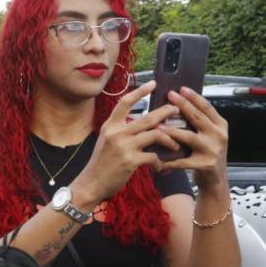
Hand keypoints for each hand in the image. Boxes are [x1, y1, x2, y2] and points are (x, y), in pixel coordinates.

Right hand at [74, 80, 181, 202]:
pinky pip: (153, 156)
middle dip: (166, 112)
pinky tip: (159, 166)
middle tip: (176, 110)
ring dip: (170, 139)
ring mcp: (123, 146)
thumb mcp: (106, 141)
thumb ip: (121, 131)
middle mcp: (116, 133)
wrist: (91, 183)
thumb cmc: (101, 163)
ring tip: (175, 143)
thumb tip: (144, 125)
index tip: (153, 83)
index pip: (125, 102)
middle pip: (148, 118)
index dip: (140, 91)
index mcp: (110, 126)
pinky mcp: (130, 161)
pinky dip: (159, 161)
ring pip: (155, 135)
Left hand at [158, 87, 228, 191]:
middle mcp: (219, 135)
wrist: (215, 180)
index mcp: (220, 125)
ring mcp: (213, 150)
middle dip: (182, 106)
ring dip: (172, 131)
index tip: (180, 88)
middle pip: (197, 117)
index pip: (206, 107)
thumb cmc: (205, 154)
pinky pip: (182, 161)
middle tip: (168, 97)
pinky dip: (168, 160)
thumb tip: (176, 105)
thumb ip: (197, 123)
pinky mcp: (205, 165)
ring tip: (158, 127)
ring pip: (189, 137)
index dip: (193, 97)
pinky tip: (156, 158)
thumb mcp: (207, 135)